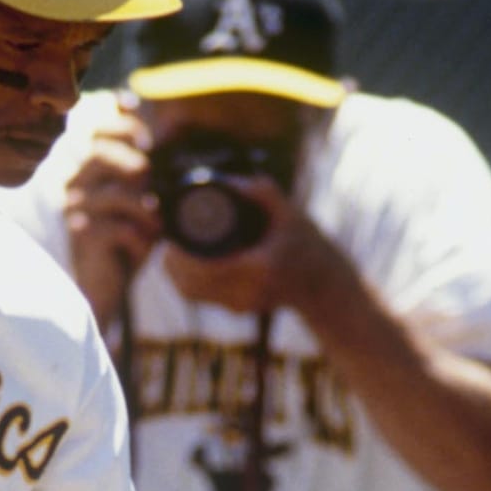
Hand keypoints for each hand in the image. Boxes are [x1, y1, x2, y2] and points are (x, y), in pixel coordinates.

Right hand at [62, 109, 160, 326]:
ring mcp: (76, 209)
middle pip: (100, 153)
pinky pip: (118, 227)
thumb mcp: (140, 204)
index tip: (148, 141)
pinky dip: (138, 238)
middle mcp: (76, 185)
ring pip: (116, 194)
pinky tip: (140, 248)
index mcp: (89, 171)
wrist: (105, 286)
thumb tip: (174, 150)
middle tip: (153, 186)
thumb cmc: (124, 242)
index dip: (123, 127)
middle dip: (135, 166)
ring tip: (155, 226)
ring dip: (145, 210)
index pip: (97, 131)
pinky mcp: (82, 235)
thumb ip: (149, 179)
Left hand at [160, 175, 349, 318]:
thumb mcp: (290, 213)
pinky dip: (184, 279)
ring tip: (172, 245)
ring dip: (174, 270)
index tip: (171, 229)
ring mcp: (241, 305)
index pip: (204, 267)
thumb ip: (263, 192)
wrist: (323, 284)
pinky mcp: (236, 309)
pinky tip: (181, 261)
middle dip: (171, 260)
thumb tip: (228, 181)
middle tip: (168, 234)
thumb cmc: (307, 244)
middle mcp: (247, 292)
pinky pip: (199, 297)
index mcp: (259, 269)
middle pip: (189, 282)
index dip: (179, 251)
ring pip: (189, 292)